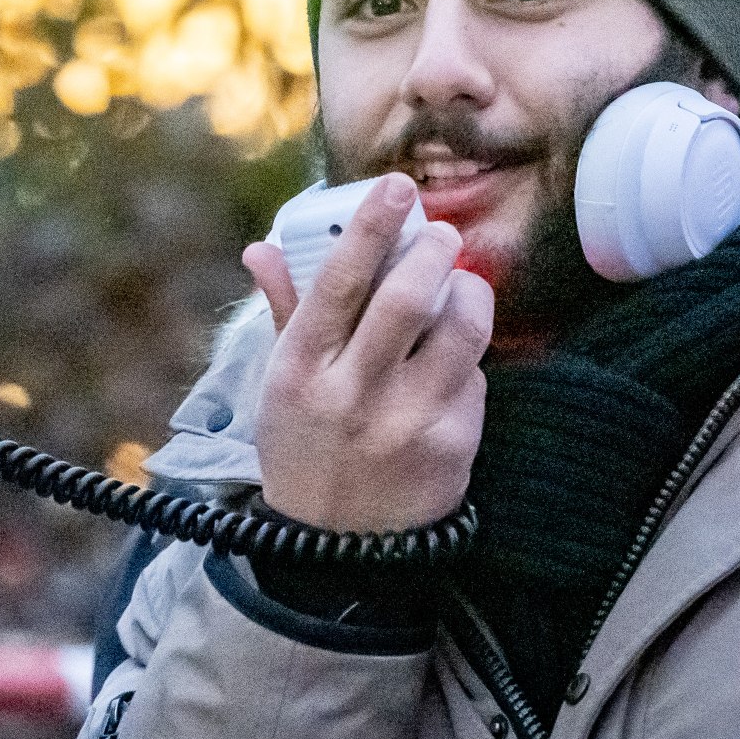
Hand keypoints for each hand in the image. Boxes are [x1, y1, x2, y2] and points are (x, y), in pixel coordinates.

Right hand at [244, 174, 491, 532]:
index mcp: (300, 368)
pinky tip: (453, 362)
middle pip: (407, 298)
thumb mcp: (281, 383)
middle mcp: (351, 393)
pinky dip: (470, 358)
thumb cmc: (305, 447)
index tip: (397, 186)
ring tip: (461, 287)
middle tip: (442, 233)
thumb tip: (263, 248)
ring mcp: (405, 423)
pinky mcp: (452, 448)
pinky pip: (476, 378)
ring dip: (468, 295)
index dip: (371, 226)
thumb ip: (285, 310)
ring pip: (459, 331)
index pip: (340, 281)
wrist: (333, 552)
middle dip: (434, 250)